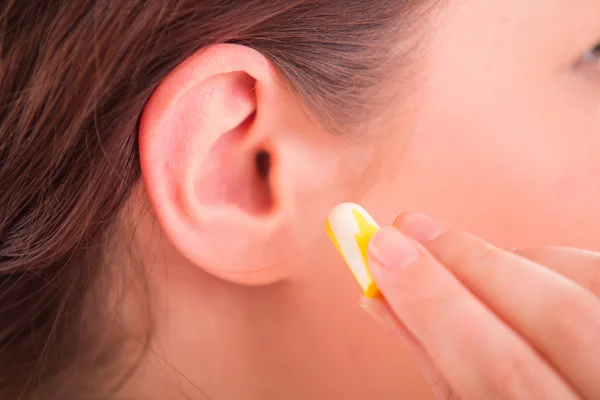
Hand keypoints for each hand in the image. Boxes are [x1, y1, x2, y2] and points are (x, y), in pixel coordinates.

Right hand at [361, 212, 599, 399]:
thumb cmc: (513, 399)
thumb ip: (432, 356)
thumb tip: (379, 293)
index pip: (502, 369)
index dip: (437, 303)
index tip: (385, 251)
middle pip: (560, 318)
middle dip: (473, 263)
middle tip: (409, 228)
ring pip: (587, 290)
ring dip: (509, 261)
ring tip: (453, 252)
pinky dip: (553, 262)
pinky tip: (516, 270)